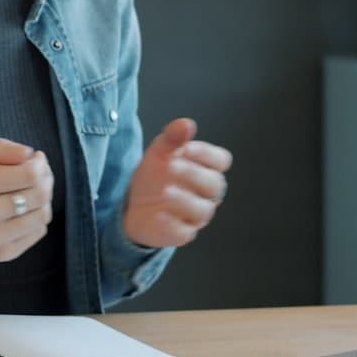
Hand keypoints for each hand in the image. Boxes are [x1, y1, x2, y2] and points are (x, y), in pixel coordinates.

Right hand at [0, 138, 53, 261]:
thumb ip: (0, 148)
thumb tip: (28, 154)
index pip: (29, 174)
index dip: (39, 164)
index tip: (36, 160)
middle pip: (39, 195)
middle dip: (46, 180)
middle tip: (40, 174)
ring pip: (43, 216)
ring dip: (45, 200)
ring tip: (34, 192)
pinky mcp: (3, 253)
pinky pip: (39, 232)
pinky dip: (37, 218)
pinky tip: (25, 211)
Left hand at [122, 118, 230, 247]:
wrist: (135, 205)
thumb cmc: (155, 176)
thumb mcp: (159, 153)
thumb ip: (172, 138)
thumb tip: (186, 124)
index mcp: (206, 170)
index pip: (221, 160)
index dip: (205, 153)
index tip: (184, 148)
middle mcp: (207, 194)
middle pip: (214, 184)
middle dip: (193, 174)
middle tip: (171, 166)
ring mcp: (196, 215)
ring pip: (202, 210)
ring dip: (183, 199)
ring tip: (164, 191)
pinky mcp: (181, 233)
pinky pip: (183, 232)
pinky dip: (171, 222)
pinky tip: (158, 213)